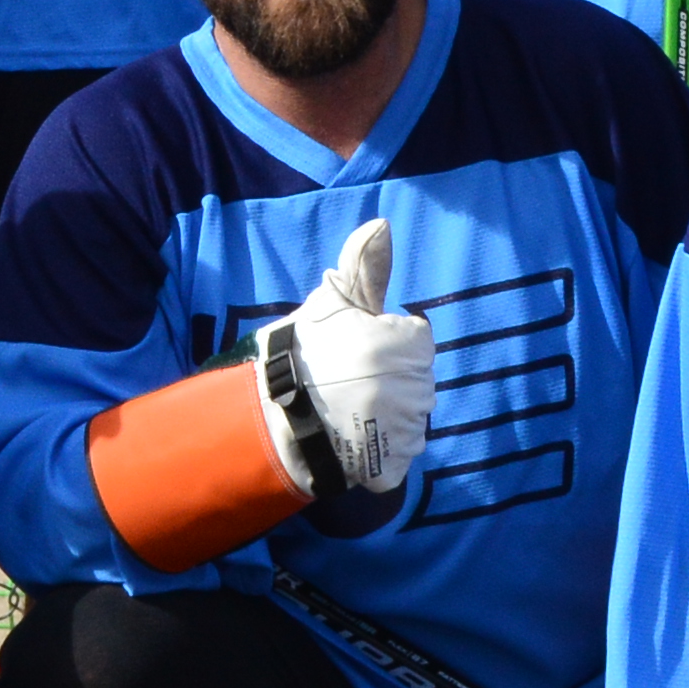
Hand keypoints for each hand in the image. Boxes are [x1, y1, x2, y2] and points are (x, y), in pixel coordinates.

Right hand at [254, 216, 433, 517]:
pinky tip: (355, 436)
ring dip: (389, 410)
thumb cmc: (301, 353)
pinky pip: (403, 450)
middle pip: (417, 375)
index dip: (386, 341)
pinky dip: (384, 446)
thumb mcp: (330, 303)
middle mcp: (416, 387)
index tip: (356, 351)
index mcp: (407, 345)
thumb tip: (382, 224)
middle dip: (390, 375)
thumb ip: (364, 267)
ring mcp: (408, 429)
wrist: (271, 418)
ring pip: (412, 413)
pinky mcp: (397, 463)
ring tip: (349, 410)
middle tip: (348, 381)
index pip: (416, 338)